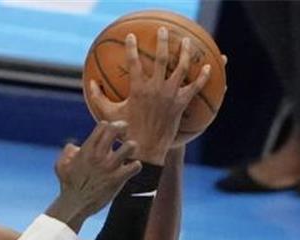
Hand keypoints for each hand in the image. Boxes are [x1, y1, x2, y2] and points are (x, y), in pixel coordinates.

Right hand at [46, 120, 140, 230]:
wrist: (75, 204)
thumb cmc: (68, 185)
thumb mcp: (61, 165)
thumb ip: (68, 151)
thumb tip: (75, 146)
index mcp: (87, 149)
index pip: (103, 126)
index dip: (110, 126)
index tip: (112, 133)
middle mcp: (99, 155)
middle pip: (116, 129)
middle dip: (123, 128)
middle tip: (124, 135)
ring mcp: (109, 167)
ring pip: (130, 146)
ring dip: (131, 147)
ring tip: (128, 153)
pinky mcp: (117, 179)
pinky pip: (135, 166)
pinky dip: (135, 167)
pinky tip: (130, 169)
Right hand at [87, 28, 213, 161]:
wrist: (145, 149)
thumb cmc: (125, 133)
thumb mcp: (108, 115)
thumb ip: (98, 98)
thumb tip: (91, 83)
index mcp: (137, 89)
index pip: (133, 62)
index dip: (131, 48)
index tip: (131, 37)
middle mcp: (155, 89)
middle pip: (161, 58)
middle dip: (163, 41)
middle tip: (163, 31)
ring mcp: (170, 96)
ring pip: (181, 68)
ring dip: (185, 53)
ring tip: (186, 42)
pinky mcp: (181, 104)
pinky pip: (195, 87)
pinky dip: (203, 77)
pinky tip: (208, 68)